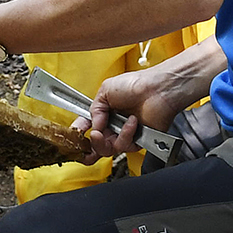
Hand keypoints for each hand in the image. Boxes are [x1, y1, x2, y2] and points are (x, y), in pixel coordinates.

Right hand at [80, 51, 211, 163]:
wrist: (157, 89)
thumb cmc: (136, 84)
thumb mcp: (106, 90)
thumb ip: (94, 109)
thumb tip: (93, 126)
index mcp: (104, 111)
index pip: (87, 125)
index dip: (79, 132)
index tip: (75, 134)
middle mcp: (114, 124)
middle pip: (96, 143)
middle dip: (92, 143)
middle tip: (94, 137)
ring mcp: (125, 134)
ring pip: (108, 149)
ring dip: (107, 139)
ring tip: (111, 127)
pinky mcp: (137, 141)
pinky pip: (124, 146)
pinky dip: (126, 134)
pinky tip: (132, 121)